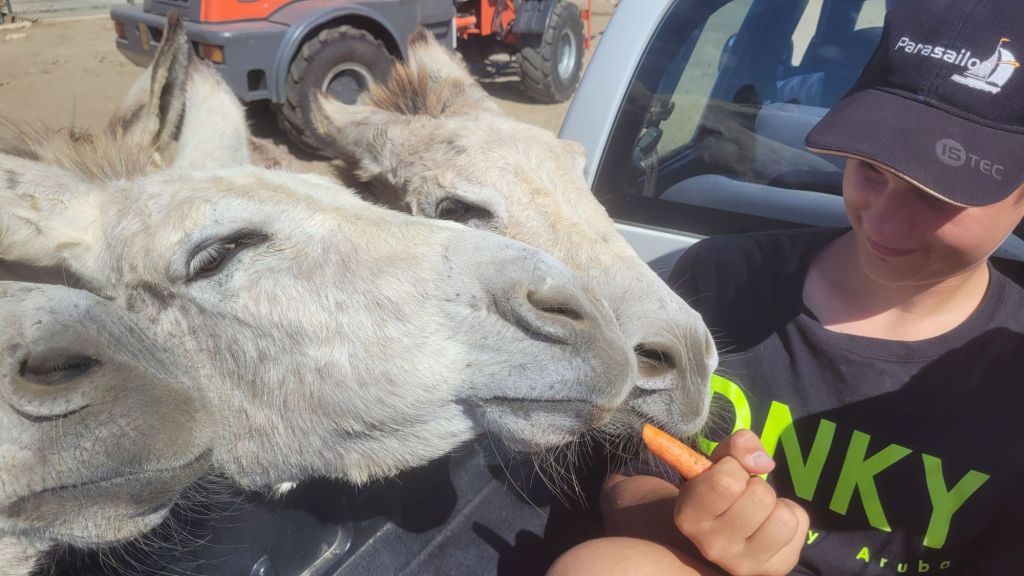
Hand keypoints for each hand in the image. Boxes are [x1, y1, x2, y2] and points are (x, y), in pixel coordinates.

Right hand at [673, 429, 808, 575]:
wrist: (718, 531)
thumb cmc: (717, 490)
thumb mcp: (717, 462)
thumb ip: (736, 447)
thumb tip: (764, 463)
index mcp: (689, 518)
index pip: (726, 482)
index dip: (734, 467)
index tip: (727, 474)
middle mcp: (712, 547)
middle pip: (760, 497)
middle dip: (757, 485)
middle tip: (744, 494)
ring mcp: (744, 564)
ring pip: (783, 518)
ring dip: (776, 504)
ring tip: (759, 510)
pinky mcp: (773, 570)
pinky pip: (799, 527)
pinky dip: (790, 516)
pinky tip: (771, 523)